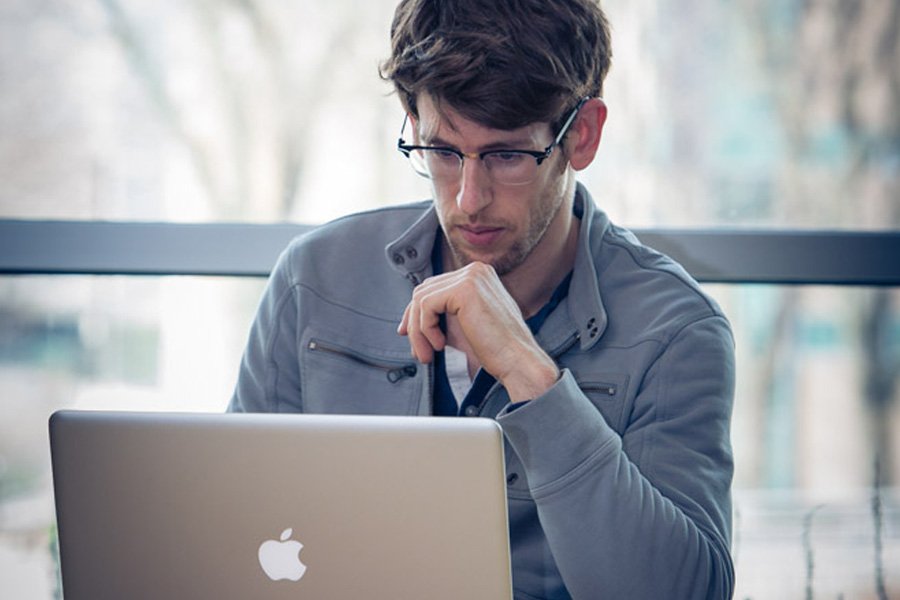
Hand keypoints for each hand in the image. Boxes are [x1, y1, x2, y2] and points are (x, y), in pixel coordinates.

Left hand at [397, 262, 558, 402]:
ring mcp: (471, 276)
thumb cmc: (495, 349)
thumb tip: (407, 322)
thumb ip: (441, 315)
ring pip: (421, 298)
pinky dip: (425, 330)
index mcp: (478, 275)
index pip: (434, 286)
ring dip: (418, 332)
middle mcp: (475, 270)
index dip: (416, 312)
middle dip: (413, 322)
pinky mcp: (464, 289)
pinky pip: (426, 305)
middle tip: (418, 351)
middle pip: (424, 289)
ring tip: (428, 354)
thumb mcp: (462, 325)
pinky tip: (440, 346)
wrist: (518, 361)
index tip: (409, 334)